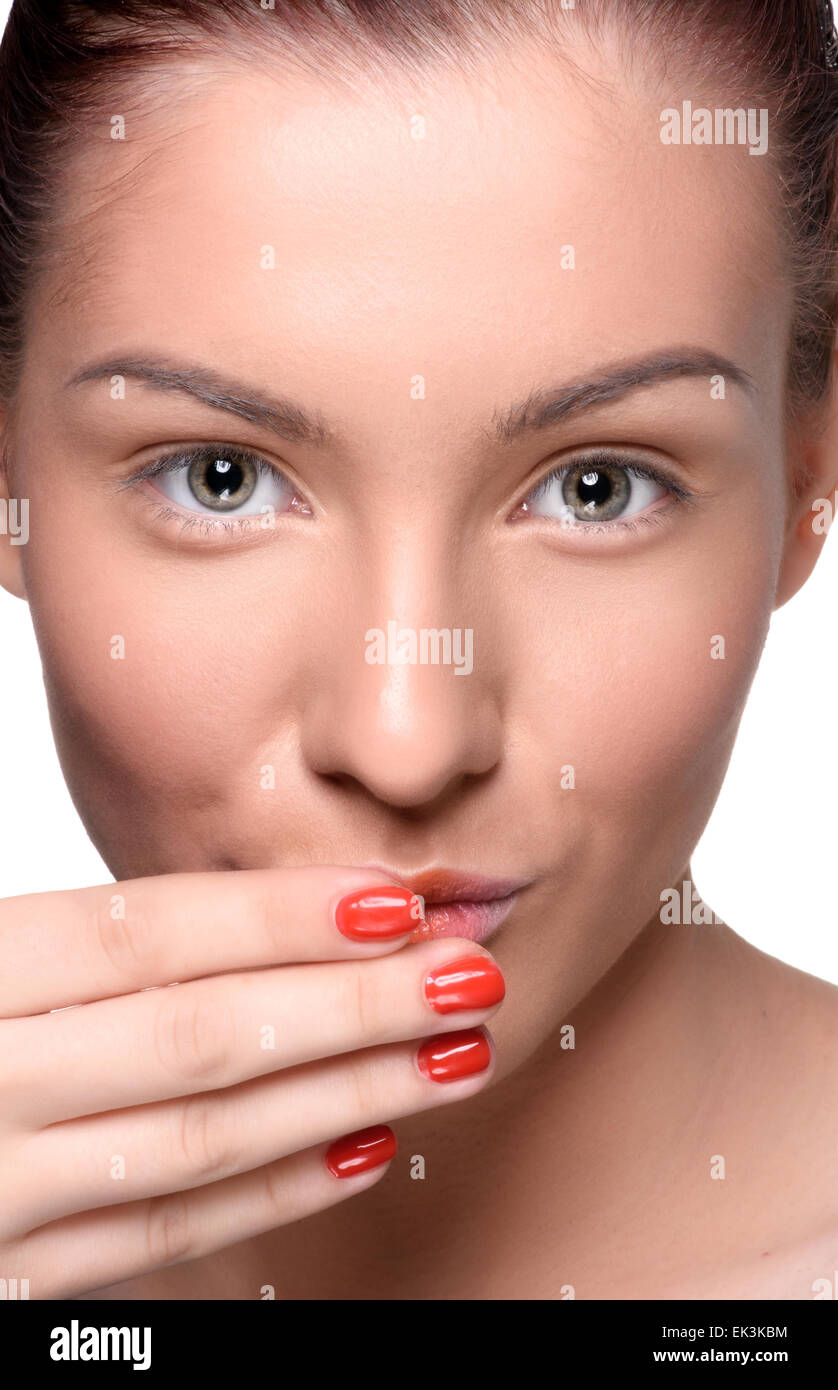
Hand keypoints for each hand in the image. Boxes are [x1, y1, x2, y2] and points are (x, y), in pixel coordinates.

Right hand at [0, 865, 502, 1297]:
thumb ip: (81, 941)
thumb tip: (266, 911)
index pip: (142, 934)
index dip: (276, 916)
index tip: (396, 897)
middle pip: (193, 1036)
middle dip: (350, 1006)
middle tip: (470, 974)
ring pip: (197, 1139)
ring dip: (343, 1095)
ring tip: (453, 1055)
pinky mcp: (11, 1276)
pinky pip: (162, 1235)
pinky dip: (272, 1190)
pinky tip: (362, 1146)